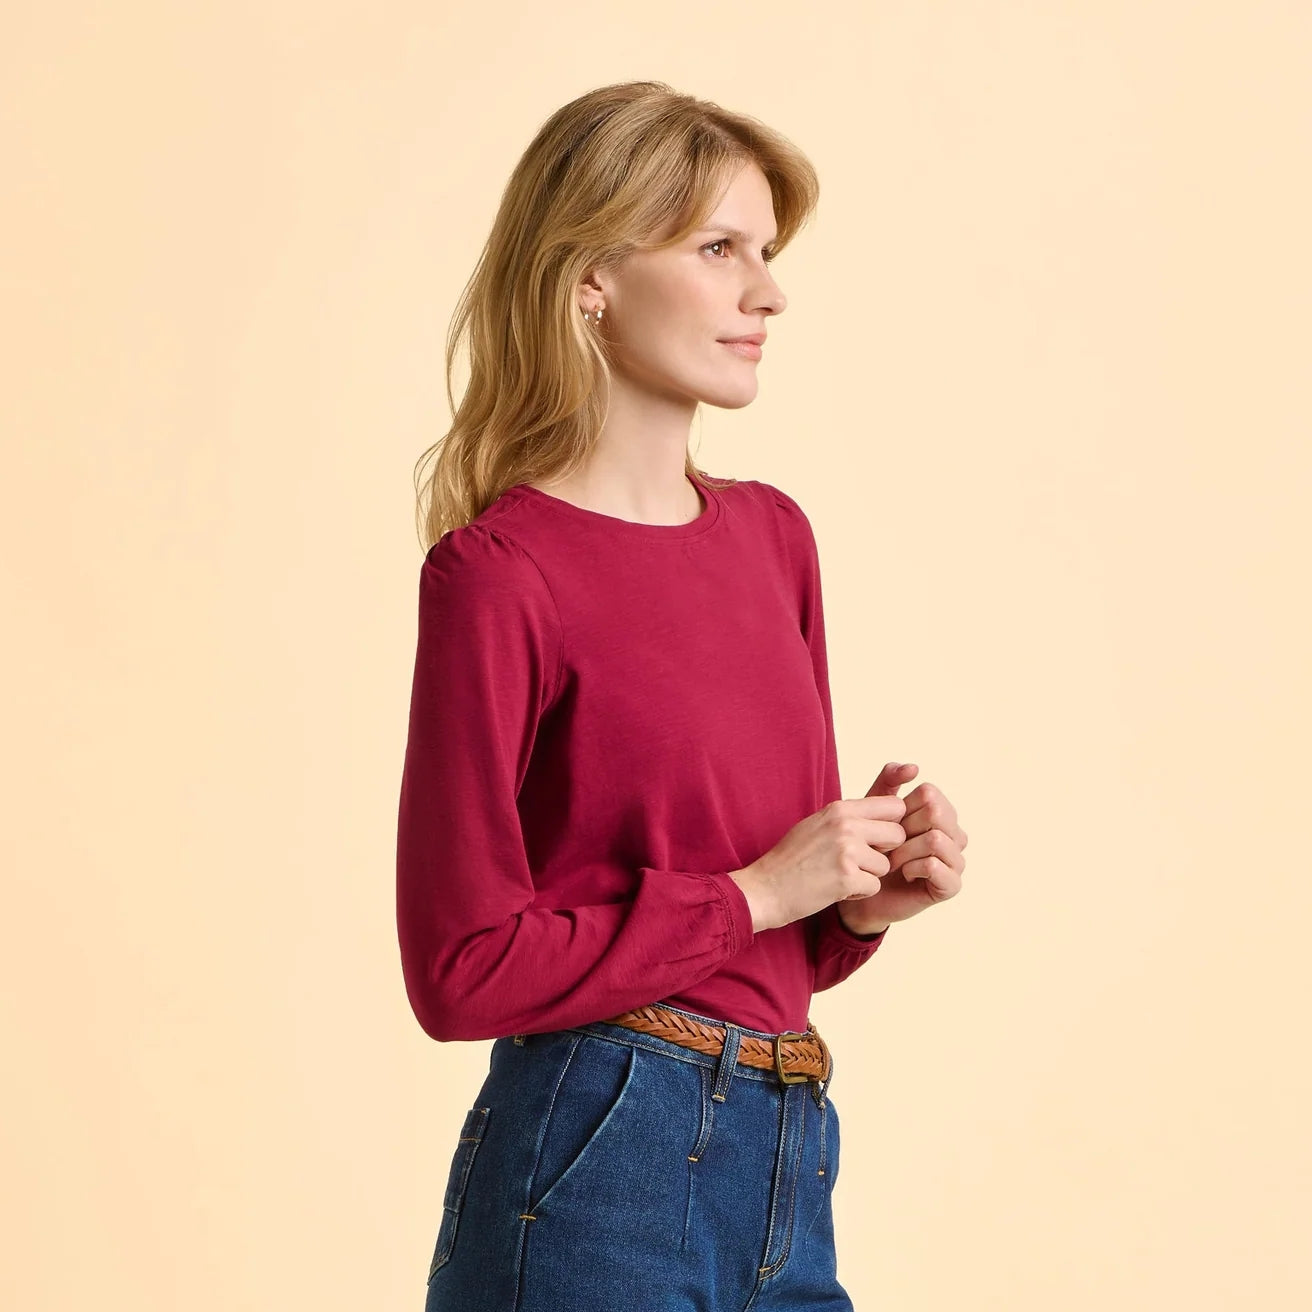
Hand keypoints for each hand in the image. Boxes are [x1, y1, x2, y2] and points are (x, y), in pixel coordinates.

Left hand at [836, 762, 967, 933]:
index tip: (888, 825)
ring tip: (893, 861)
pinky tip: (903, 873)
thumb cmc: (870, 846)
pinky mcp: (951, 886)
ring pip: (936, 839)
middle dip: (904, 828)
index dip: (903, 807)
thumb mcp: (874, 808)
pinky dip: (912, 867)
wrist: (862, 887)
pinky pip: (935, 864)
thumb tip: (914, 767)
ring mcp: (957, 860)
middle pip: (936, 813)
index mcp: (942, 814)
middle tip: (889, 846)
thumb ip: (890, 781)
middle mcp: (955, 835)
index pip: (930, 793)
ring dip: (905, 850)